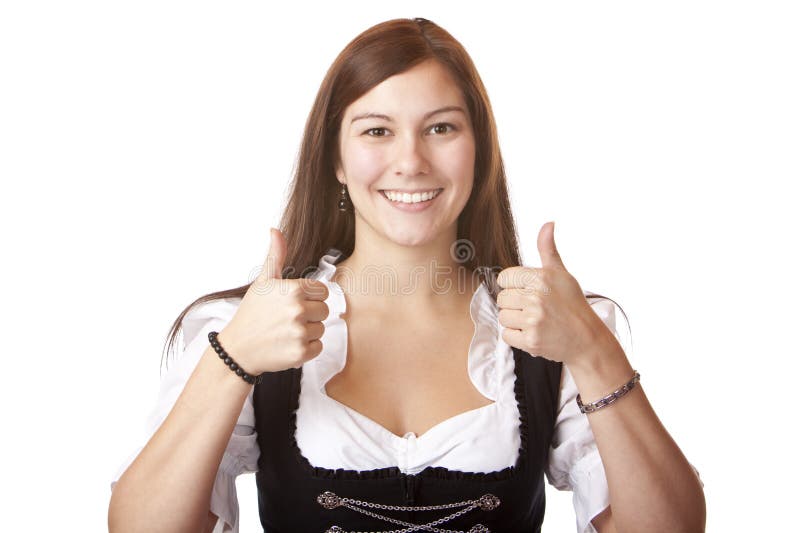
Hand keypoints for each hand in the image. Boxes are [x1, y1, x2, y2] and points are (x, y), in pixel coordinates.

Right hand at [220, 228, 329, 373]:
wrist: (238, 349)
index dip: (310, 297)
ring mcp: (299, 333)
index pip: (322, 291)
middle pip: (324, 310)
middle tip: (288, 319)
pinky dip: (306, 349)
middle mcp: (298, 311)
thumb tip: (275, 230)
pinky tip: (288, 344)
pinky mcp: (301, 353)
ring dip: (307, 332)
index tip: (293, 303)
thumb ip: (275, 256)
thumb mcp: (262, 282)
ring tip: (286, 332)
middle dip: (310, 315)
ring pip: (321, 329)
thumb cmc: (252, 313)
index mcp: (293, 290)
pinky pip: (318, 347)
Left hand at [497, 221, 610, 365]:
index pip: (504, 278)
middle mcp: (536, 297)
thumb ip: (548, 249)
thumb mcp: (561, 273)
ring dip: (515, 321)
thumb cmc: (572, 304)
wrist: (587, 338)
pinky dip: (517, 337)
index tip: (527, 292)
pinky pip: (506, 335)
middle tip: (534, 309)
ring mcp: (533, 320)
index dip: (513, 286)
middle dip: (514, 305)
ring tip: (534, 321)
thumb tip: (548, 223)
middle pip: (502, 298)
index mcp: (541, 278)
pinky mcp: (531, 340)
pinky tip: (534, 333)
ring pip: (503, 317)